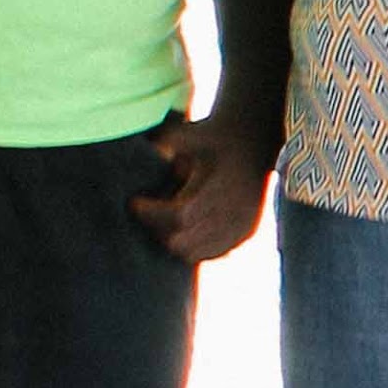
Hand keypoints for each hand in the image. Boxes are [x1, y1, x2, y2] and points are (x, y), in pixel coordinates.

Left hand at [134, 108, 275, 265]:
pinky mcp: (246, 234)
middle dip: (158, 229)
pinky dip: (193, 247)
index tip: (134, 202)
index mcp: (223, 187)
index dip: (152, 213)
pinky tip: (182, 228)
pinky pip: (211, 254)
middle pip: (183, 241)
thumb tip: (143, 153)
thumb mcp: (190, 132)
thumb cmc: (213, 137)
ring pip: (194, 253)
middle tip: (145, 213)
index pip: (180, 215)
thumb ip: (167, 142)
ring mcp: (242, 226)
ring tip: (162, 220)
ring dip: (174, 240)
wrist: (253, 141)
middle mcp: (236, 211)